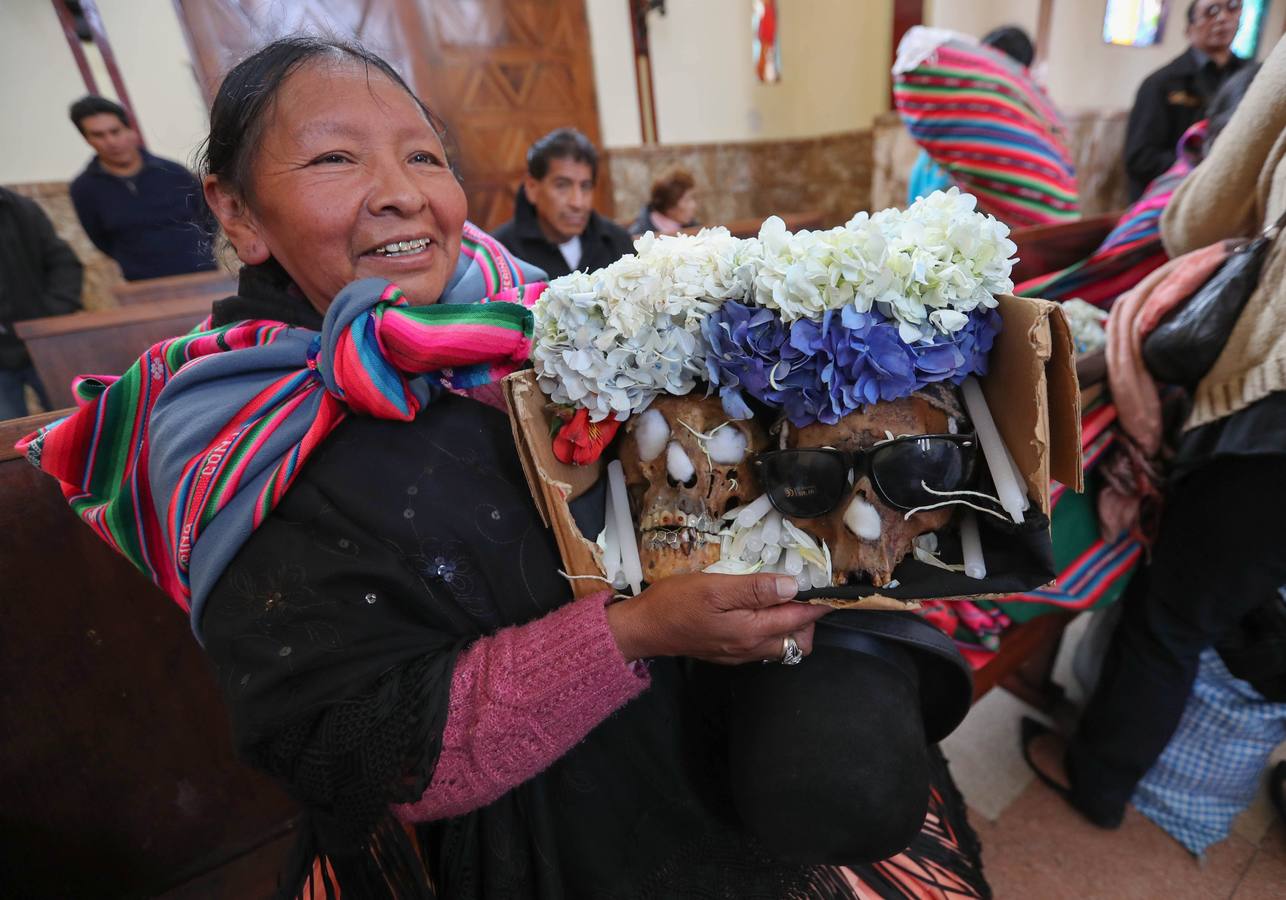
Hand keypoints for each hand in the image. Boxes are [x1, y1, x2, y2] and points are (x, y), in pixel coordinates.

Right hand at [605, 573, 829, 664]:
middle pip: (799, 640)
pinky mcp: (730, 653)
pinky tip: (758, 610)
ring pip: (783, 644)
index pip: (799, 619)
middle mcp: (751, 647)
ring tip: (779, 597)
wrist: (645, 628)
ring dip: (790, 624)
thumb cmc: (675, 603)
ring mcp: (740, 653)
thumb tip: (792, 586)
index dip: (818, 603)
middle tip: (799, 588)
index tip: (830, 587)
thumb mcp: (715, 586)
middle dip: (807, 617)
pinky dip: (772, 630)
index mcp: (751, 630)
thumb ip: (755, 588)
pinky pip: (764, 646)